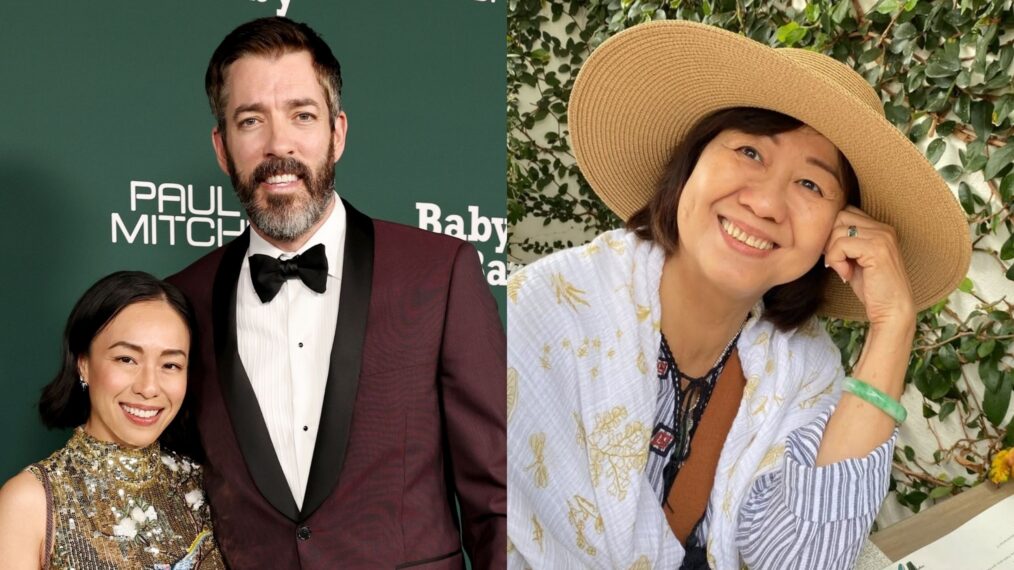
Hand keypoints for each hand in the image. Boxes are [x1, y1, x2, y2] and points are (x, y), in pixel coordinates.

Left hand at [823, 206, 915, 327]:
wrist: (892, 310)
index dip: (833, 231)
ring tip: (843, 270)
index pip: (845, 212)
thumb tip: (820, 233)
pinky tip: (846, 274)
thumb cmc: (872, 288)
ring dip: (832, 253)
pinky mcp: (876, 249)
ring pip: (837, 230)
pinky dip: (836, 260)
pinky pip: (841, 245)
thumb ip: (844, 242)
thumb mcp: (855, 260)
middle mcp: (883, 228)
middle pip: (839, 217)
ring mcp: (882, 237)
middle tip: (835, 261)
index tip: (834, 254)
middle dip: (830, 239)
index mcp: (880, 228)